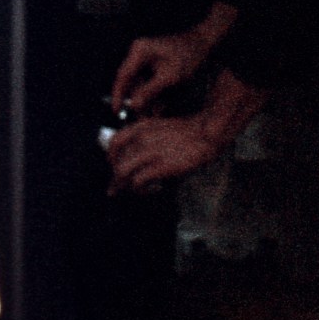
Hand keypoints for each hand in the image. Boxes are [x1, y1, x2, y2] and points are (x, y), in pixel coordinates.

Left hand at [106, 113, 228, 192]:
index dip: (111, 158)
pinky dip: (140, 189)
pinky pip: (138, 182)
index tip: (114, 167)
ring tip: (136, 191)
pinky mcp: (160, 165)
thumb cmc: (188, 134)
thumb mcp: (160, 128)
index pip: (114, 143)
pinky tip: (152, 189)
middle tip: (120, 189)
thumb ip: (144, 139)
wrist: (207, 134)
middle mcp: (140, 139)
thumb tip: (132, 158)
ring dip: (125, 186)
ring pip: (122, 173)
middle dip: (117, 178)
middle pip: (116, 162)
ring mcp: (149, 152)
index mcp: (140, 128)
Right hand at [112, 3, 233, 112]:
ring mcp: (145, 57)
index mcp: (139, 51)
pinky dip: (153, 92)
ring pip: (140, 83)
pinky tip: (159, 105)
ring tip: (153, 114)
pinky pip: (148, 80)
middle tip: (140, 117)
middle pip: (131, 81)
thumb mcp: (170, 76)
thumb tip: (134, 106)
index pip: (123, 76)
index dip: (119, 95)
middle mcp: (138, 53)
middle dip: (136, 99)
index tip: (116, 111)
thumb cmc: (190, 55)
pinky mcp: (153, 62)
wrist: (205, 43)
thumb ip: (150, 91)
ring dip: (146, 98)